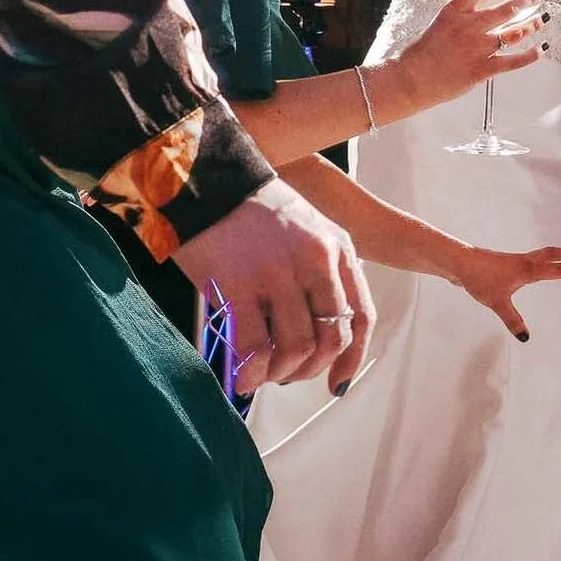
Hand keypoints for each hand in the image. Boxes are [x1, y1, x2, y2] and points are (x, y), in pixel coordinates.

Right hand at [175, 177, 372, 394]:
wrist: (199, 178)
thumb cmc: (245, 210)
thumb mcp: (301, 232)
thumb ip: (314, 277)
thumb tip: (309, 340)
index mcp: (337, 247)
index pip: (361, 315)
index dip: (352, 357)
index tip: (337, 382)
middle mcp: (317, 259)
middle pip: (333, 337)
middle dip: (310, 369)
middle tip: (285, 376)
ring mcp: (279, 270)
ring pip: (298, 347)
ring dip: (280, 374)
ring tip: (261, 374)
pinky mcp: (240, 281)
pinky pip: (255, 346)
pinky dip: (251, 372)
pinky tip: (241, 377)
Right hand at [385, 0, 544, 117]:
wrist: (412, 79)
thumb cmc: (421, 53)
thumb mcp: (439, 24)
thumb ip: (460, 19)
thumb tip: (480, 18)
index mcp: (454, 11)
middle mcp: (469, 27)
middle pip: (506, 9)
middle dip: (526, 0)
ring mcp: (478, 48)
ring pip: (514, 33)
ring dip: (531, 25)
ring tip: (542, 18)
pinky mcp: (483, 68)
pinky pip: (514, 61)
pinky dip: (531, 55)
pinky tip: (541, 48)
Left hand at [448, 242, 560, 340]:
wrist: (459, 262)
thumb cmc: (479, 278)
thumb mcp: (497, 302)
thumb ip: (512, 319)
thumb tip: (525, 337)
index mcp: (527, 269)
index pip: (556, 270)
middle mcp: (523, 262)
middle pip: (550, 255)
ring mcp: (514, 262)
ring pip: (540, 255)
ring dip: (554, 255)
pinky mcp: (504, 264)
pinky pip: (528, 261)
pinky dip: (538, 261)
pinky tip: (532, 270)